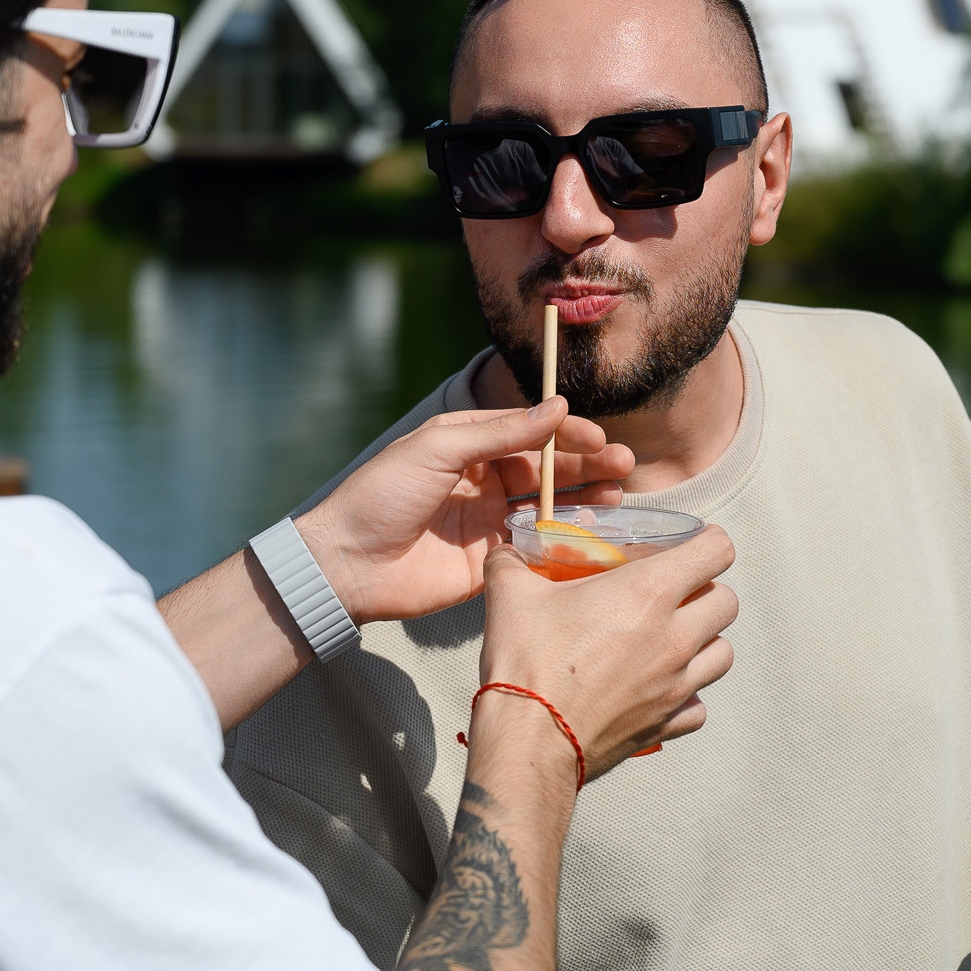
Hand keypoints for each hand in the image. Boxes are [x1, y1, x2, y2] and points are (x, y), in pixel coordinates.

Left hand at [295, 399, 630, 624]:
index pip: (530, 434)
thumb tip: (555, 407)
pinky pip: (538, 549)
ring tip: (619, 494)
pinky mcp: (492, 563)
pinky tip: (593, 531)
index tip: (597, 438)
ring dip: (586, 499)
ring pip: (550, 508)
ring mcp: (490, 523)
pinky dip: (567, 540)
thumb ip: (500, 432)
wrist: (347, 563)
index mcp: (470, 447)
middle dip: (587, 465)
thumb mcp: (440, 448)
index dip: (567, 434)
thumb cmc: (382, 494)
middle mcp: (485, 482)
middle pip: (548, 470)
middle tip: (623, 465)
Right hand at [476, 528, 737, 776]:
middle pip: (728, 602)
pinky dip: (687, 694)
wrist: (529, 740)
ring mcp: (676, 684)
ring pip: (723, 653)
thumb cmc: (527, 661)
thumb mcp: (511, 595)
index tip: (692, 543)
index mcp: (649, 592)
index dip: (709, 541)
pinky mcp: (667, 723)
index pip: (717, 552)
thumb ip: (511, 563)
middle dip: (708, 591)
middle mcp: (675, 636)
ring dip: (705, 641)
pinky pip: (699, 705)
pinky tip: (658, 687)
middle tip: (676, 592)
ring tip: (673, 638)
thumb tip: (505, 552)